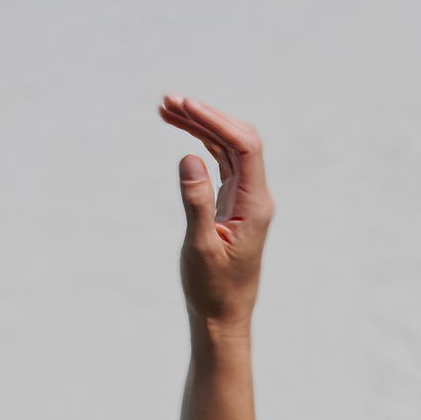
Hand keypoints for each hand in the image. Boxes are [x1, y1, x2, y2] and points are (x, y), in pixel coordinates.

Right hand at [159, 94, 272, 333]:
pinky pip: (221, 161)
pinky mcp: (233, 203)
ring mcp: (245, 198)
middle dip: (205, 115)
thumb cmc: (212, 290)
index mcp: (255, 205)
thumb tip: (189, 157)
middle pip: (237, 138)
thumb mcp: (200, 249)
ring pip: (227, 147)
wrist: (222, 318)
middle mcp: (255, 197)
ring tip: (165, 109)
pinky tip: (179, 131)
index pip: (244, 146)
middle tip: (168, 101)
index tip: (185, 106)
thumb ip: (196, 203)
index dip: (215, 120)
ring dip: (199, 125)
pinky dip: (201, 143)